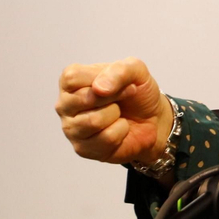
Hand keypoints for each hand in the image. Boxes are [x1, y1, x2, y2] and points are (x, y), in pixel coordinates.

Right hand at [56, 58, 172, 170]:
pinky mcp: (82, 148)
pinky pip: (106, 139)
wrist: (152, 120)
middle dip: (114, 98)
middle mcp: (65, 105)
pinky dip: (121, 131)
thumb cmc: (138, 94)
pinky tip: (118, 129)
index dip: (104, 80)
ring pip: (94, 121)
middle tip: (122, 99)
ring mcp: (71, 128)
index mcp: (71, 82)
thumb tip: (98, 89)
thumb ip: (118, 70)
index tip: (121, 83)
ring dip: (117, 115)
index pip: (73, 77)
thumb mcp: (135, 70)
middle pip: (84, 100)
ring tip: (118, 114)